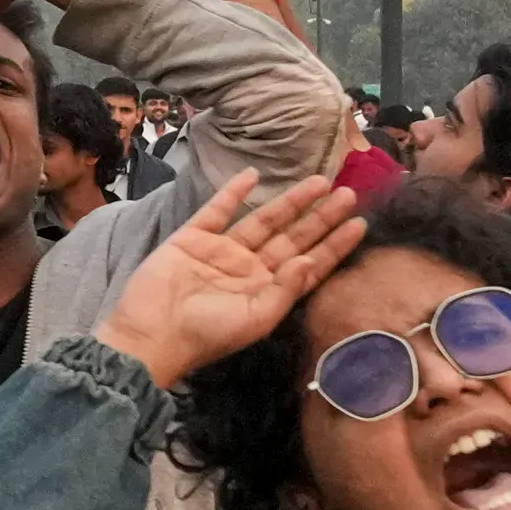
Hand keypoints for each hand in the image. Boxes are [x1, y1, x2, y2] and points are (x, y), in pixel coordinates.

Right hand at [96, 170, 365, 386]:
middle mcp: (250, 268)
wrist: (151, 334)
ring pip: (264, 220)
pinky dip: (233, 193)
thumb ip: (286, 289)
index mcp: (268, 291)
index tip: (359, 223)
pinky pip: (217, 210)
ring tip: (320, 181)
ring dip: (290, 201)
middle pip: (293, 237)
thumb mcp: (256, 319)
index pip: (309, 263)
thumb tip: (309, 259)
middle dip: (321, 217)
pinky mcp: (193, 238)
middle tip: (349, 193)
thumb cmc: (207, 334)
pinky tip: (253, 175)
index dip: (334, 244)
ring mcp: (222, 251)